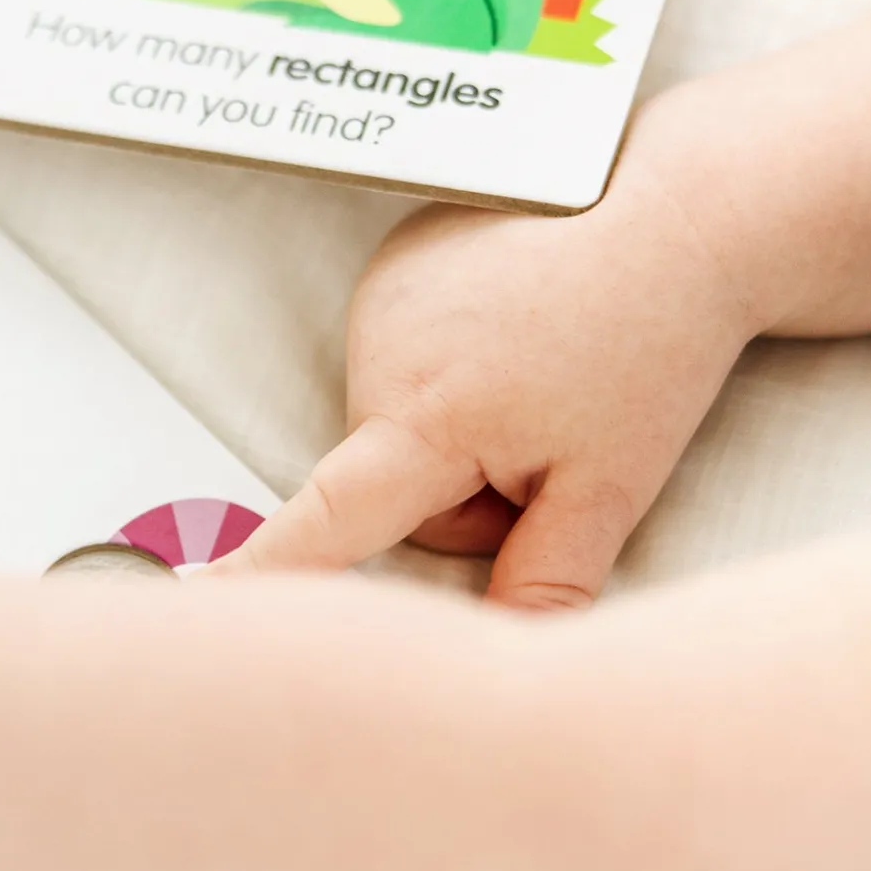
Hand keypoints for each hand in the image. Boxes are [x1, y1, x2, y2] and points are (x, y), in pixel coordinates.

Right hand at [218, 160, 761, 604]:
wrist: (679, 208)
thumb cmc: (652, 340)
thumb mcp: (613, 484)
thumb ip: (544, 580)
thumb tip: (499, 661)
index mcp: (428, 413)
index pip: (325, 519)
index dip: (257, 571)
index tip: (190, 600)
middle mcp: (383, 346)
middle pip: (387, 480)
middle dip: (461, 489)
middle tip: (553, 441)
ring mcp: (383, 294)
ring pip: (396, 421)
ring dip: (456, 426)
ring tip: (541, 373)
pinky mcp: (395, 260)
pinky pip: (401, 357)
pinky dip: (450, 363)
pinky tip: (517, 329)